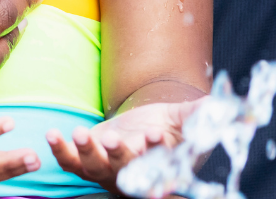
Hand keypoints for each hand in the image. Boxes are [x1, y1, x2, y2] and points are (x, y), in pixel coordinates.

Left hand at [46, 100, 200, 191]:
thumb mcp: (181, 119)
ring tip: (80, 132)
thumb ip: (199, 112)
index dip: (156, 152)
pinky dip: (60, 150)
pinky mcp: (85, 162)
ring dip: (87, 152)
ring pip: (95, 167)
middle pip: (124, 168)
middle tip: (114, 140)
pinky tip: (51, 134)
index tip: (156, 136)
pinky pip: (70, 162)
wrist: (140, 134)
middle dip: (118, 155)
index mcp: (156, 163)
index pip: (158, 162)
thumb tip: (223, 104)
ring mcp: (106, 170)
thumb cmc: (164, 127)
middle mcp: (131, 172)